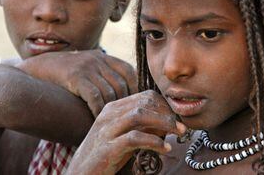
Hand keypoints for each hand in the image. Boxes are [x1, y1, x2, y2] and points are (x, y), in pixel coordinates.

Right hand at [16, 50, 136, 116]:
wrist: (31, 72)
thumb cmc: (58, 75)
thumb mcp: (82, 67)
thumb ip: (100, 74)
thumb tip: (121, 93)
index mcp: (102, 56)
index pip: (128, 71)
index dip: (135, 87)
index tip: (134, 104)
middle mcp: (97, 59)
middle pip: (122, 83)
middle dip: (126, 102)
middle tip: (125, 117)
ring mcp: (86, 67)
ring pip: (110, 91)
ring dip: (112, 109)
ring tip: (113, 121)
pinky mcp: (75, 76)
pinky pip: (95, 96)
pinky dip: (99, 110)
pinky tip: (97, 119)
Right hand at [66, 90, 186, 174]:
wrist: (81, 173)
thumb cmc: (106, 155)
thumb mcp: (126, 136)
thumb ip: (144, 127)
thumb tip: (168, 122)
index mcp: (113, 108)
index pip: (145, 96)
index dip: (165, 105)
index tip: (178, 118)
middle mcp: (109, 114)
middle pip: (144, 102)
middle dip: (168, 113)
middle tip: (182, 127)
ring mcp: (107, 129)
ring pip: (140, 115)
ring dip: (164, 123)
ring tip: (178, 133)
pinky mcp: (108, 147)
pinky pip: (134, 138)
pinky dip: (153, 142)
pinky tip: (165, 148)